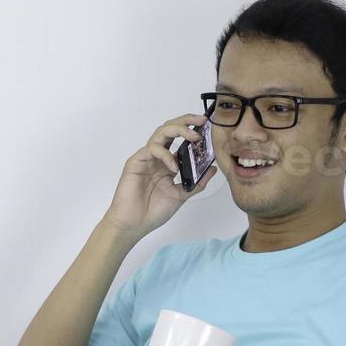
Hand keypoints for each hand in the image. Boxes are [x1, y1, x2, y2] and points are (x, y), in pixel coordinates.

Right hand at [102, 113, 218, 241]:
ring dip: (178, 129)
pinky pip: (152, 149)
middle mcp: (157, 157)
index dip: (193, 130)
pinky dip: (165, 155)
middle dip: (186, 121)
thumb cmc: (153, 211)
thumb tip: (212, 168)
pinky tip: (173, 166)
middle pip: (170, 129)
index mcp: (167, 163)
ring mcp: (146, 158)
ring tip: (194, 136)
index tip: (208, 127)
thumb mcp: (181, 195)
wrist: (133, 224)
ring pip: (161, 132)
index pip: (180, 139)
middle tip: (202, 120)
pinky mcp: (136, 161)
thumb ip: (197, 182)